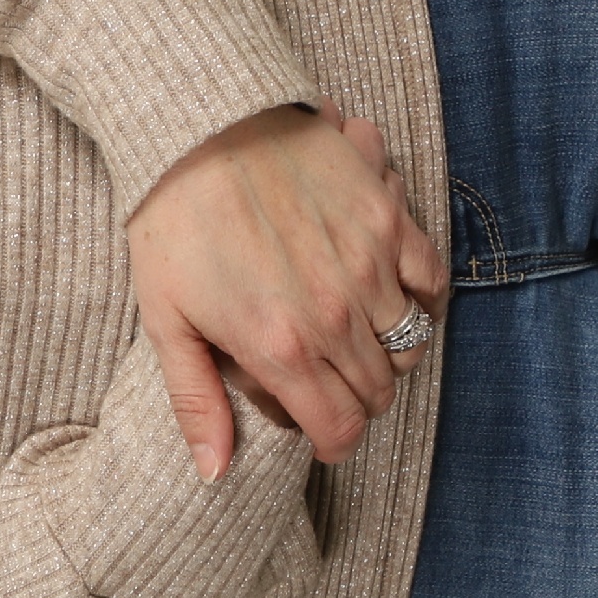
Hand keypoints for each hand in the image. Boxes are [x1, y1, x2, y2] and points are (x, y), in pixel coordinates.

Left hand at [124, 103, 451, 479]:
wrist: (200, 126)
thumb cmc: (172, 221)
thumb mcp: (165, 319)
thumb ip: (196, 401)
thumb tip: (215, 471)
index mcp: (280, 347)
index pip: (342, 427)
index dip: (335, 442)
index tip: (323, 434)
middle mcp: (335, 314)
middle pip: (379, 391)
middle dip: (356, 399)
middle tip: (325, 381)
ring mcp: (368, 265)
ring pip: (411, 344)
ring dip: (388, 353)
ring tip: (352, 340)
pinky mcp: (388, 220)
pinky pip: (433, 280)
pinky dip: (420, 298)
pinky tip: (387, 295)